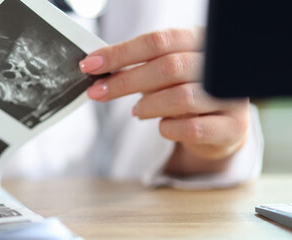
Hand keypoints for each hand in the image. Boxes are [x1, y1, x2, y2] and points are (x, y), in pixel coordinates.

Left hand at [79, 28, 248, 174]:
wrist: (221, 125)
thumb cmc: (184, 91)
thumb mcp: (164, 72)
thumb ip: (138, 66)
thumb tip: (97, 68)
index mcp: (199, 42)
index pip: (158, 41)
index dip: (121, 53)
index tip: (90, 65)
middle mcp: (219, 66)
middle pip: (168, 67)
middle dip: (125, 82)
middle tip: (97, 93)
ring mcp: (230, 97)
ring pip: (180, 97)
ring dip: (148, 106)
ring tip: (137, 111)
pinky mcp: (232, 127)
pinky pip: (192, 128)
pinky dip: (168, 128)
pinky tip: (162, 126)